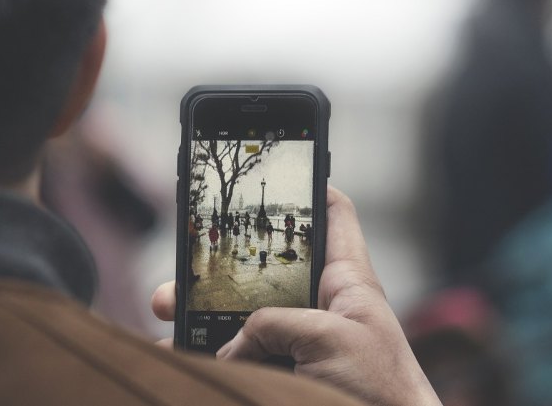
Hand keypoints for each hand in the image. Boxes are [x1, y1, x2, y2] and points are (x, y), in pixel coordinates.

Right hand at [152, 186, 441, 405]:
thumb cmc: (384, 389)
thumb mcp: (330, 339)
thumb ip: (274, 325)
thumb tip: (231, 346)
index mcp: (346, 281)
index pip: (335, 216)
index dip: (312, 187)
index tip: (282, 167)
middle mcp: (322, 306)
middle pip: (271, 266)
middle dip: (228, 259)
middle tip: (189, 258)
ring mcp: (303, 342)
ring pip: (246, 314)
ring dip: (205, 311)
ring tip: (166, 305)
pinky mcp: (288, 373)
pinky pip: (242, 355)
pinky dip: (209, 353)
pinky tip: (179, 351)